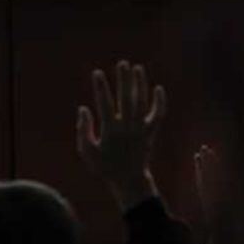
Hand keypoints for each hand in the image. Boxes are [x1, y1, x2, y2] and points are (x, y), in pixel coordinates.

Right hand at [76, 61, 166, 210]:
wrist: (129, 180)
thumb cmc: (105, 166)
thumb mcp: (87, 152)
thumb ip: (83, 130)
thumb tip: (83, 108)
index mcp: (110, 131)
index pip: (105, 104)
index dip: (101, 88)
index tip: (97, 72)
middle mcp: (127, 127)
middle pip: (126, 99)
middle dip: (124, 81)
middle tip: (122, 63)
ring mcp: (141, 129)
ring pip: (142, 103)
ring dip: (140, 85)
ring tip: (137, 68)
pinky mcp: (151, 133)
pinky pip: (157, 115)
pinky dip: (159, 103)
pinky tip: (158, 88)